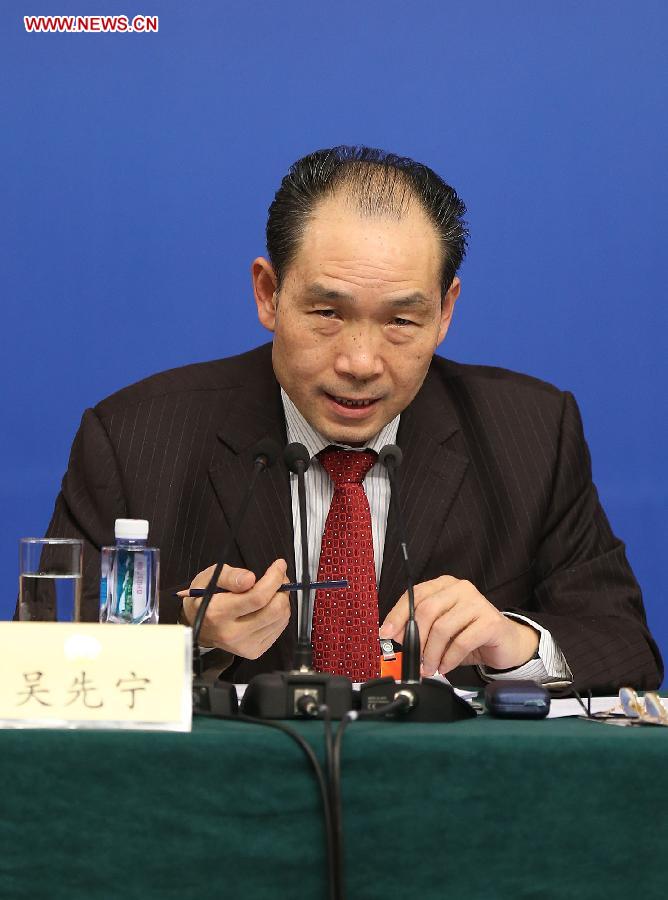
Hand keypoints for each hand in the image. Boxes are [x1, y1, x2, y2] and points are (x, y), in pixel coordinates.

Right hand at [179, 559, 290, 659]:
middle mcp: (232, 633)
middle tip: (278, 577)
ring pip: (280, 619)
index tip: (279, 565)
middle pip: (274, 610)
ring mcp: (244, 645)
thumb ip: (229, 576)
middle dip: (281, 588)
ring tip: (271, 591)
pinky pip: (279, 629)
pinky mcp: (254, 651)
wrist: (198, 628)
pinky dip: (279, 614)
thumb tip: (249, 578)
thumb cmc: (203, 599)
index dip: (273, 579)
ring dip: (281, 600)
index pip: (257, 597)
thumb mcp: (208, 578)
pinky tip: (268, 607)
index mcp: (218, 613)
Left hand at [379, 575, 538, 675]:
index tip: (386, 634)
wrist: (506, 643)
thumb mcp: (440, 630)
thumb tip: (393, 637)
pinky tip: (445, 666)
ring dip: (431, 654)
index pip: (414, 595)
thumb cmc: (469, 635)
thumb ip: (419, 628)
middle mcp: (460, 588)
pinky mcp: (490, 621)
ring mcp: (477, 602)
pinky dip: (449, 659)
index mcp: (444, 585)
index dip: (397, 615)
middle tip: (414, 660)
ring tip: (430, 668)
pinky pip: (461, 642)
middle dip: (415, 639)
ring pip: (442, 628)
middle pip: (427, 610)